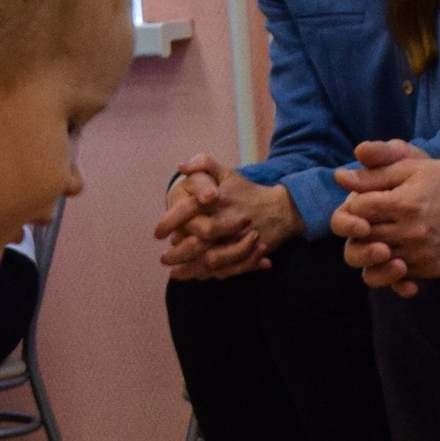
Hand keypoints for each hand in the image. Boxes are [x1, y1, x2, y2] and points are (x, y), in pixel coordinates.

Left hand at [155, 159, 295, 280]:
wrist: (281, 210)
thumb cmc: (248, 191)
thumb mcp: (227, 173)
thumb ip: (203, 164)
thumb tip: (181, 167)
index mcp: (218, 201)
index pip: (187, 211)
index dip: (169, 223)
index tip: (157, 234)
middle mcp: (227, 222)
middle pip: (196, 243)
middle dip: (177, 254)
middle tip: (164, 259)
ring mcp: (237, 241)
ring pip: (208, 261)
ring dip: (189, 269)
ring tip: (175, 273)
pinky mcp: (246, 256)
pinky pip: (224, 270)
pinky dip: (208, 275)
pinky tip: (195, 276)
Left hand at [330, 140, 439, 291]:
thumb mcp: (412, 167)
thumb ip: (374, 175)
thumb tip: (339, 178)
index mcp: (404, 203)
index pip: (357, 210)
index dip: (354, 204)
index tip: (365, 200)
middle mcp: (412, 233)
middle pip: (362, 240)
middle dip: (359, 229)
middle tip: (370, 219)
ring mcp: (422, 255)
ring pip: (375, 264)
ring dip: (371, 250)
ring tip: (381, 236)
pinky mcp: (431, 270)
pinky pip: (397, 276)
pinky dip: (390, 266)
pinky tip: (397, 250)